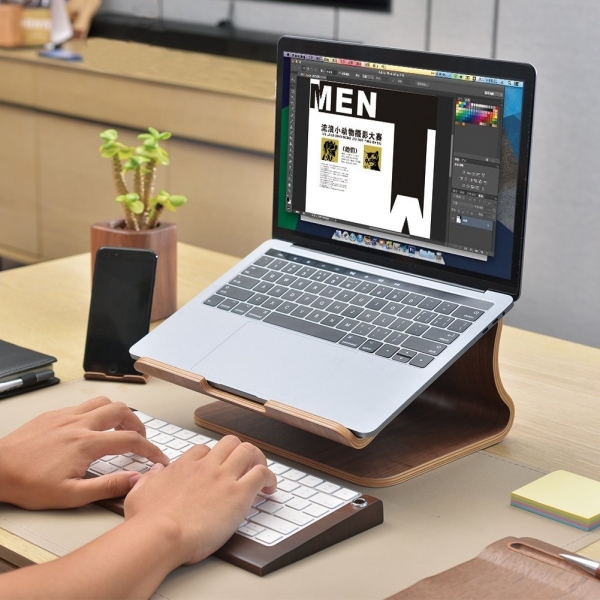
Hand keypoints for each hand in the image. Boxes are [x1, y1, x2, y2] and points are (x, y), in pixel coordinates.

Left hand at [0, 397, 168, 508]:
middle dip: (137, 424)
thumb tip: (135, 479)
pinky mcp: (54, 414)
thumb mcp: (71, 496)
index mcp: (87, 444)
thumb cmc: (28, 485)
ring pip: (104, 402)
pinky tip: (93, 426)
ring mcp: (66, 416)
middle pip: (122, 411)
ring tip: (120, 427)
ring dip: (118, 413)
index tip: (158, 458)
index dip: (150, 449)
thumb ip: (107, 486)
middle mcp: (80, 424)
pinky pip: (84, 405)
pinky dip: (98, 411)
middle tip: (140, 438)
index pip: (131, 440)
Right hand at [124, 435, 276, 565]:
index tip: (217, 467)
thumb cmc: (147, 522)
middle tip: (244, 464)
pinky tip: (269, 488)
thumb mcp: (139, 494)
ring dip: (257, 459)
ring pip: (248, 451)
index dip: (213, 457)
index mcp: (184, 467)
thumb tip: (155, 471)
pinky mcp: (239, 493)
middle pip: (229, 443)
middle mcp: (206, 467)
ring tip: (261, 471)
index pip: (204, 450)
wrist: (160, 536)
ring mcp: (224, 477)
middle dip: (238, 451)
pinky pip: (262, 474)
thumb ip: (148, 480)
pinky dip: (269, 477)